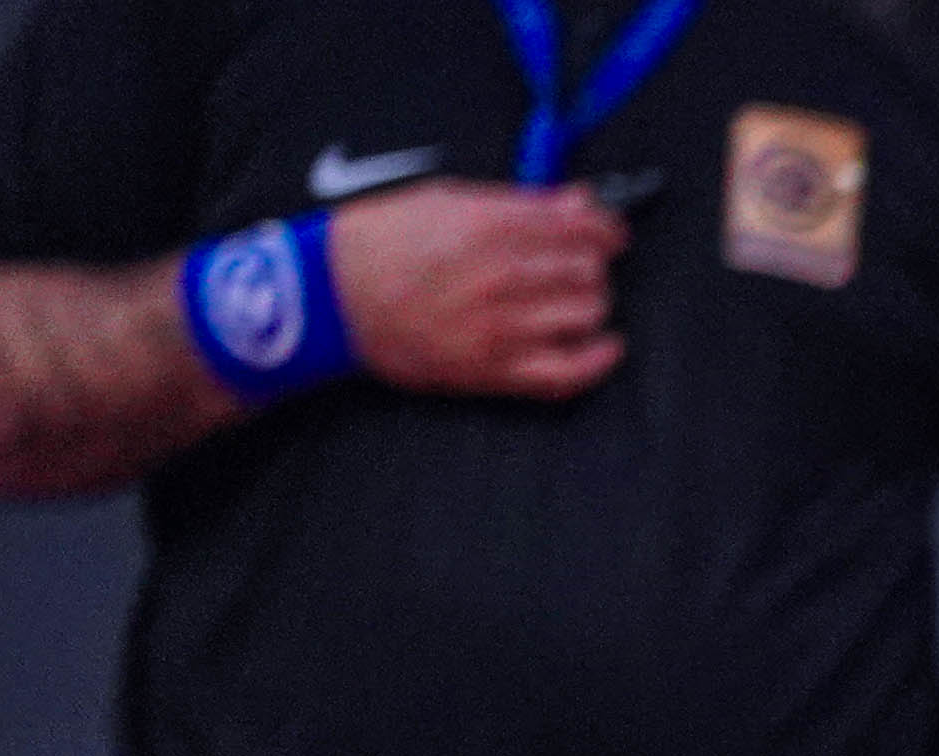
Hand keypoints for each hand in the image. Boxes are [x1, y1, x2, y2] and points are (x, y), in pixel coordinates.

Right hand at [325, 182, 624, 401]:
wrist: (329, 296)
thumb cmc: (380, 243)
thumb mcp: (444, 200)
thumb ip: (519, 203)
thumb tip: (580, 202)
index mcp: (485, 225)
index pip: (578, 225)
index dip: (605, 228)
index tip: (609, 232)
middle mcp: (498, 274)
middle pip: (588, 268)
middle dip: (592, 263)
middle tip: (581, 263)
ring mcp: (498, 325)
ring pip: (586, 313)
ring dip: (591, 303)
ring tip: (574, 298)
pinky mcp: (493, 369)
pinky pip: (568, 372)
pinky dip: (597, 359)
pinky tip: (605, 345)